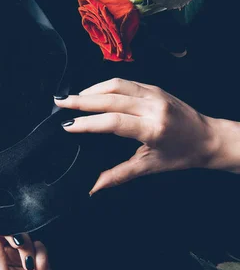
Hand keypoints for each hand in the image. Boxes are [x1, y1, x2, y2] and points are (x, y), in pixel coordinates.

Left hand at [0, 225, 64, 269]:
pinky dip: (40, 256)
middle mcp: (0, 257)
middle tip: (16, 244)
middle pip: (1, 229)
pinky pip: (39, 245)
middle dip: (9, 234)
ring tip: (29, 266)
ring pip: (22, 234)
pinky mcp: (38, 259)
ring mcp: (19, 257)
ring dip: (26, 248)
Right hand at [55, 78, 219, 192]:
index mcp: (153, 128)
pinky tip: (93, 92)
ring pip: (116, 84)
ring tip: (72, 98)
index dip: (88, 123)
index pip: (112, 122)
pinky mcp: (155, 87)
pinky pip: (125, 82)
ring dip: (91, 89)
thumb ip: (118, 175)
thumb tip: (93, 187)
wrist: (210, 137)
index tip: (68, 126)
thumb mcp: (150, 166)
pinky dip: (105, 86)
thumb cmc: (183, 154)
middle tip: (59, 103)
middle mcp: (153, 107)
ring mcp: (154, 94)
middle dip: (81, 100)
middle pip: (110, 98)